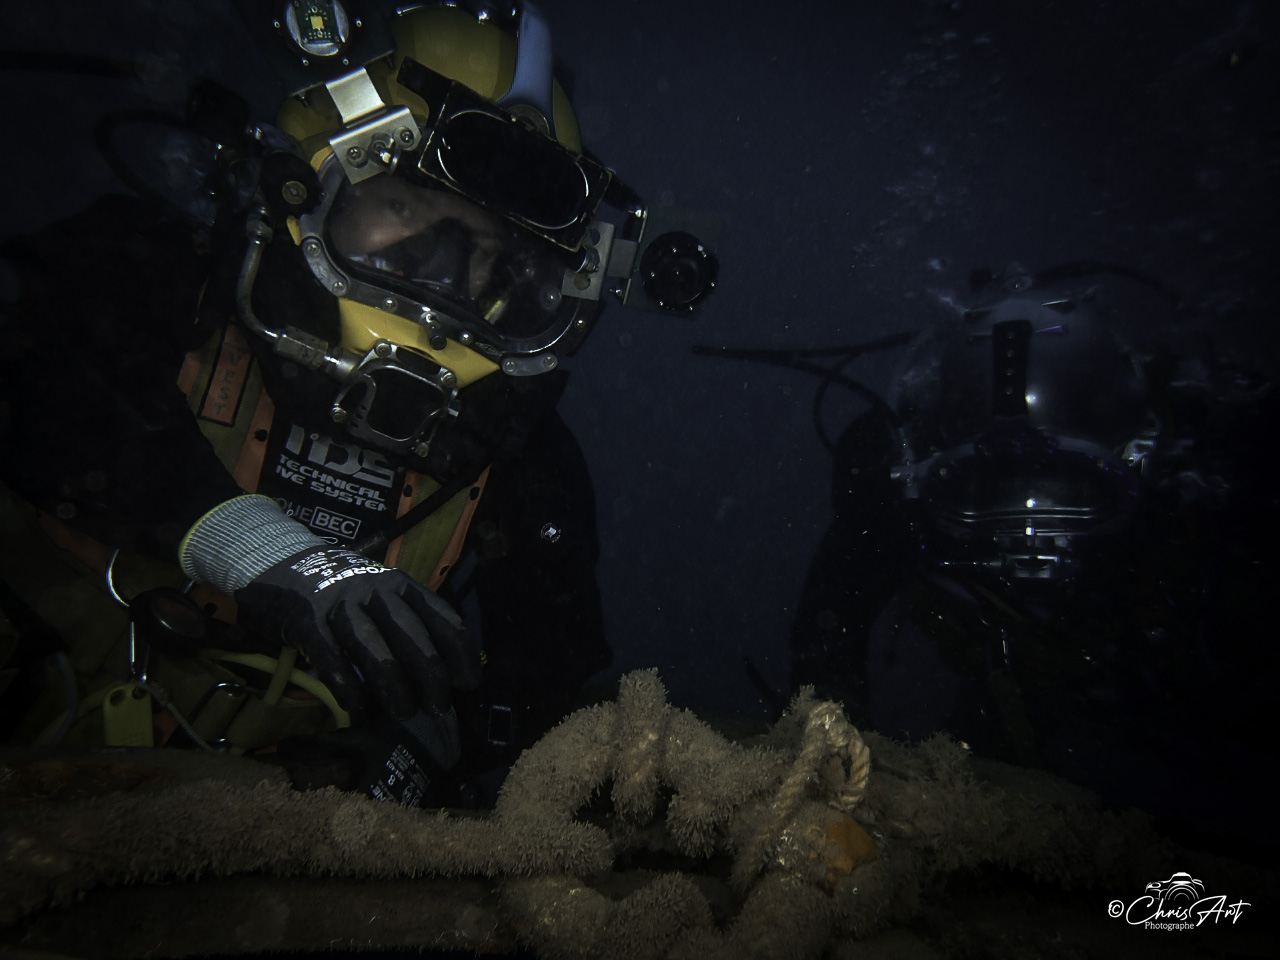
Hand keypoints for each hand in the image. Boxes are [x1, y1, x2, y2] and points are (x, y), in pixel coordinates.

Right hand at [234, 547, 479, 718]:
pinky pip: (331, 656)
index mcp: (400, 585)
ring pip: (374, 647)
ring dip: (393, 685)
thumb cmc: (343, 591)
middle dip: (430, 674)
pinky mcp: (307, 619)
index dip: (459, 652)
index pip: (441, 617)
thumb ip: (408, 623)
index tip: (469, 683)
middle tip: (439, 707)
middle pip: (412, 635)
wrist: (281, 564)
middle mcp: (375, 590)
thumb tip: (443, 672)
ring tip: (405, 712)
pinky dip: (347, 684)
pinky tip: (357, 706)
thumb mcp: (381, 595)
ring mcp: (340, 603)